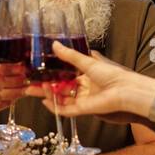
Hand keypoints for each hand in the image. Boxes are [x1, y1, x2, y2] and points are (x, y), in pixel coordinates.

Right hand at [25, 41, 154, 119]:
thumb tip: (54, 44)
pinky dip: (55, 107)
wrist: (125, 90)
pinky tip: (45, 101)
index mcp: (85, 75)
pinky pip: (66, 110)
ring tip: (34, 89)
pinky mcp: (83, 109)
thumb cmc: (111, 73)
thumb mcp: (87, 61)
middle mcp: (82, 87)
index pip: (64, 75)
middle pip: (59, 87)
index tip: (37, 71)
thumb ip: (69, 56)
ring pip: (60, 98)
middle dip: (44, 86)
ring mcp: (82, 99)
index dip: (51, 73)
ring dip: (48, 94)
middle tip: (28, 83)